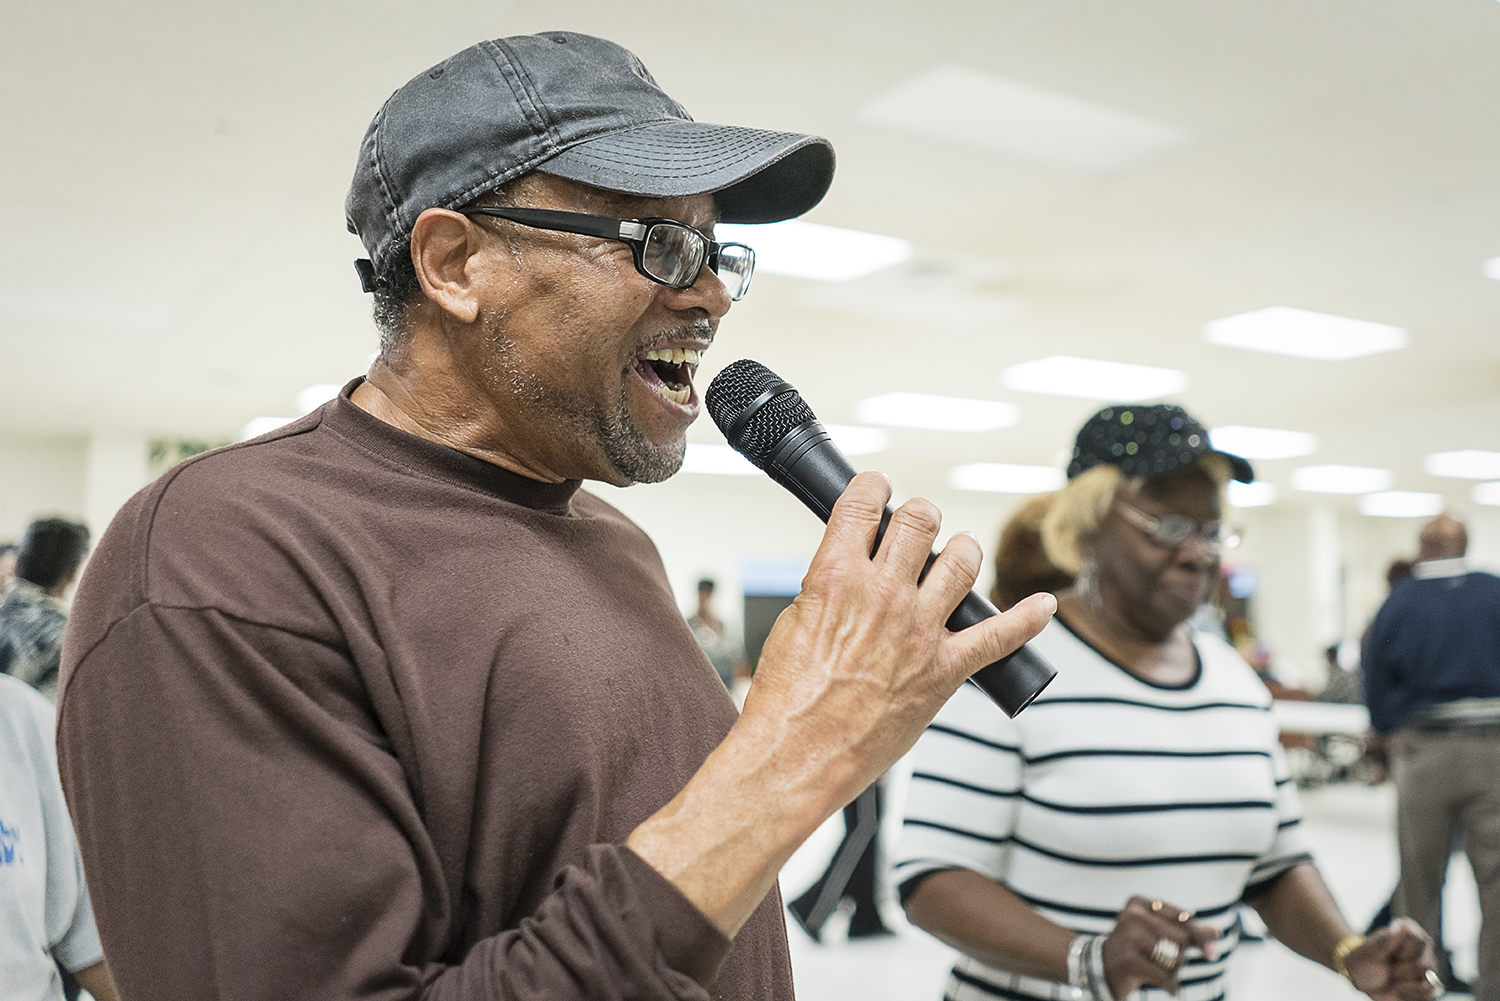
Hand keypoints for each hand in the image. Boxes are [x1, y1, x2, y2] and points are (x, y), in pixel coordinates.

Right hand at [742, 472, 1054, 809]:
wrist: (798, 754)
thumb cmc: (787, 699)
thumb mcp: (792, 622)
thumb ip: (827, 588)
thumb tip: (848, 572)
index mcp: (835, 577)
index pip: (864, 503)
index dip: (874, 488)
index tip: (878, 490)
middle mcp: (883, 595)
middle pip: (920, 522)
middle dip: (920, 516)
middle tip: (916, 524)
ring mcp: (919, 631)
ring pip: (962, 562)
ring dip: (962, 550)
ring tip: (956, 554)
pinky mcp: (945, 671)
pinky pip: (1000, 636)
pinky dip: (1028, 618)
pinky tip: (1043, 606)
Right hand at [1102, 897, 1219, 998]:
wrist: (1103, 969)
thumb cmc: (1137, 948)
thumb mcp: (1159, 933)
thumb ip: (1187, 931)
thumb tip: (1216, 932)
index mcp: (1139, 903)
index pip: (1182, 918)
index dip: (1201, 933)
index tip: (1215, 942)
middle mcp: (1131, 916)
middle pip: (1181, 939)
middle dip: (1182, 955)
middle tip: (1169, 962)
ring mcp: (1128, 937)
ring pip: (1175, 958)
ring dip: (1174, 971)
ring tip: (1157, 970)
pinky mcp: (1129, 961)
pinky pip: (1166, 976)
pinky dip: (1172, 986)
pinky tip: (1171, 988)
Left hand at [1344, 918, 1440, 1000]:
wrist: (1361, 978)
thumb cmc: (1364, 960)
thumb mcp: (1369, 951)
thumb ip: (1385, 941)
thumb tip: (1398, 927)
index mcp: (1409, 932)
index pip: (1419, 942)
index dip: (1403, 952)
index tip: (1389, 953)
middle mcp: (1424, 949)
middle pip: (1423, 965)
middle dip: (1398, 971)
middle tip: (1387, 968)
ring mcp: (1428, 969)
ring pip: (1429, 983)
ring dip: (1405, 986)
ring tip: (1392, 980)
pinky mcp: (1428, 987)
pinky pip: (1429, 996)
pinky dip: (1411, 996)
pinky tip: (1399, 991)